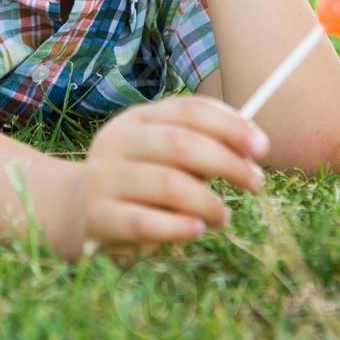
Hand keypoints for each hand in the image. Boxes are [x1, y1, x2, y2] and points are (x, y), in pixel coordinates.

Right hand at [56, 95, 267, 264]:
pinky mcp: (98, 216)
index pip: (188, 110)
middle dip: (228, 163)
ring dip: (208, 203)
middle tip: (255, 182)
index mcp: (137, 119)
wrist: (77, 210)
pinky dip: (179, 228)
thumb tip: (253, 146)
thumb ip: (202, 146)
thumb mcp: (164, 154)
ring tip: (223, 216)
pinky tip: (196, 229)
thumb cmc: (140, 180)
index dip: (230, 125)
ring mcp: (104, 178)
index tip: (262, 147)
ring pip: (169, 185)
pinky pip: (146, 223)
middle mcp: (117, 141)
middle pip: (181, 143)